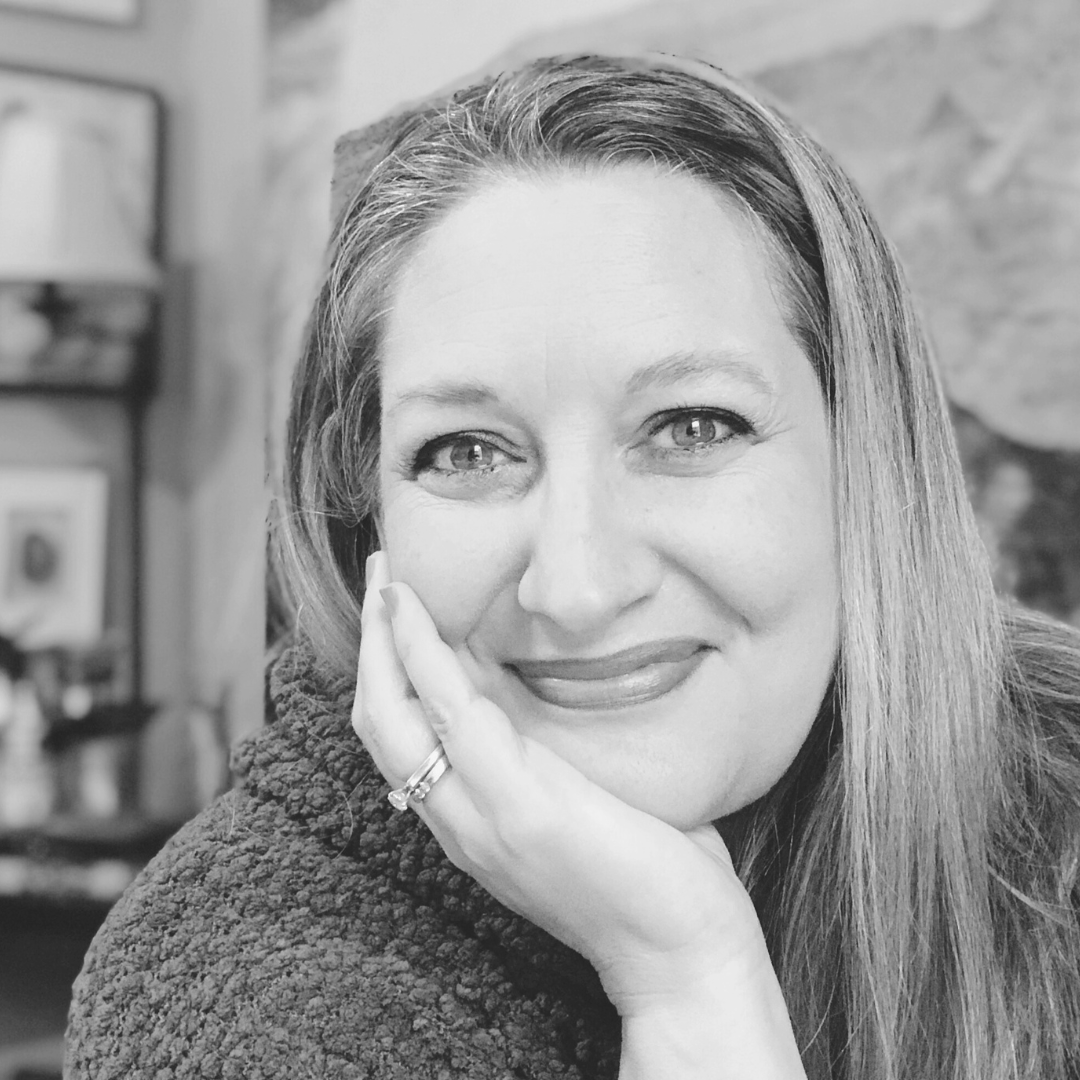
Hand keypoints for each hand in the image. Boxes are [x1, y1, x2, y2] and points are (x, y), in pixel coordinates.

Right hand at [354, 552, 803, 1072]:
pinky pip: (454, 719)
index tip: (390, 608)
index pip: (399, 740)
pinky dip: (424, 660)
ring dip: (383, 639)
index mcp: (472, 821)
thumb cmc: (648, 876)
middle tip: (376, 575)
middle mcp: (459, 822)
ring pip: (394, 719)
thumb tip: (547, 681)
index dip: (382, 671)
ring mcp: (483, 818)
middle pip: (378, 723)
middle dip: (368, 644)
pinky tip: (417, 615)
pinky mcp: (521, 808)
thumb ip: (548, 751)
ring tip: (385, 578)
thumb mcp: (579, 803)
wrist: (683, 956)